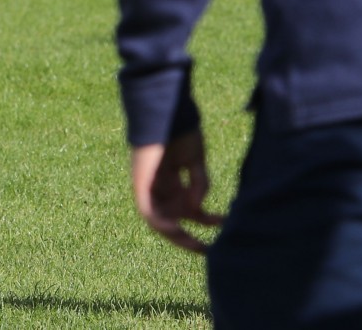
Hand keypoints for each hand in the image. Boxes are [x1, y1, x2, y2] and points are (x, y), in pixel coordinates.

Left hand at [130, 132, 224, 253]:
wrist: (165, 111)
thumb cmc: (180, 131)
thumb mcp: (196, 161)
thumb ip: (199, 185)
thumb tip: (197, 208)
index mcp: (174, 178)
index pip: (187, 205)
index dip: (203, 219)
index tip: (222, 226)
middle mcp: (161, 185)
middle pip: (173, 216)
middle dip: (188, 235)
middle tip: (207, 249)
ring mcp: (149, 183)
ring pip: (159, 218)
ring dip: (176, 234)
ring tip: (195, 245)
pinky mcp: (139, 181)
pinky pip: (147, 208)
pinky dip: (159, 221)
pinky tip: (175, 228)